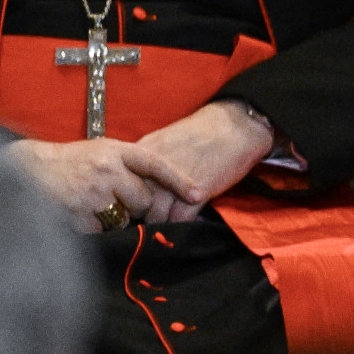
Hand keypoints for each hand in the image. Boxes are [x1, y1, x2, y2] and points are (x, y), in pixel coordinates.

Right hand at [8, 137, 201, 233]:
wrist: (27, 169)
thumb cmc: (67, 162)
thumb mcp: (98, 151)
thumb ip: (125, 165)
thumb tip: (155, 190)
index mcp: (113, 150)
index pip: (154, 163)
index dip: (178, 179)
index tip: (197, 193)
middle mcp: (107, 169)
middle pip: (143, 198)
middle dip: (133, 203)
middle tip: (111, 196)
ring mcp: (94, 192)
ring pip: (123, 217)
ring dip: (112, 216)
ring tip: (89, 201)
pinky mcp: (81, 213)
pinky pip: (102, 229)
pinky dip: (93, 226)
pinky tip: (77, 211)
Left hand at [135, 101, 275, 218]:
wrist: (232, 128)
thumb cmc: (197, 134)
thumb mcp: (161, 141)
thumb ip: (144, 161)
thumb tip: (130, 178)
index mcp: (142, 154)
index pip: (122, 183)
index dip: (126, 197)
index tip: (131, 203)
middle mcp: (153, 170)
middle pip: (135, 203)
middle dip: (141, 213)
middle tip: (149, 217)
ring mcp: (173, 183)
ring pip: (156, 216)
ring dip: (161, 222)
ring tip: (166, 221)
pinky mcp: (196, 195)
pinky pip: (179, 220)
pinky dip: (181, 224)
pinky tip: (185, 220)